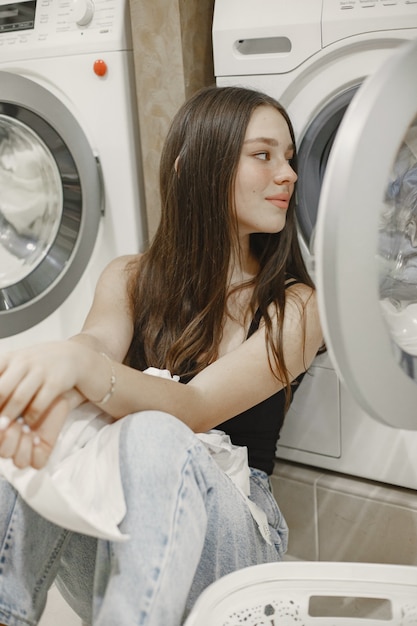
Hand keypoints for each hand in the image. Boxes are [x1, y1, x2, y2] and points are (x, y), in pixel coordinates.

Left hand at [0, 342, 87, 467]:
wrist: (74, 356)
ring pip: (18, 398)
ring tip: (5, 427)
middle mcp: (23, 362)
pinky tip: (27, 424)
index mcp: (9, 358)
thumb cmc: (39, 364)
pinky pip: (39, 403)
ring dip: (9, 416)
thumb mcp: (17, 362)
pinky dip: (31, 417)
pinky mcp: (56, 382)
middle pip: (1, 389)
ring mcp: (40, 371)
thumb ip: (1, 375)